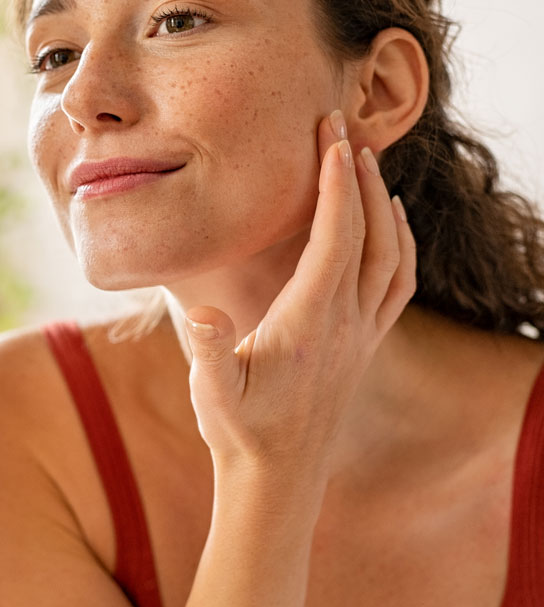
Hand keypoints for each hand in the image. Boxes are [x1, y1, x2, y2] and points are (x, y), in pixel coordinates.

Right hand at [184, 110, 415, 487]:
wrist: (278, 479)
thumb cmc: (240, 432)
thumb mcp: (213, 393)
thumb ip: (212, 351)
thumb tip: (205, 313)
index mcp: (311, 323)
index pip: (335, 238)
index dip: (335, 184)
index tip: (330, 137)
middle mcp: (347, 323)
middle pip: (369, 234)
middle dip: (358, 175)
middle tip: (342, 128)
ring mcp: (362, 334)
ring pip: (393, 255)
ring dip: (383, 204)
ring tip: (366, 163)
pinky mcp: (364, 345)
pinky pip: (398, 283)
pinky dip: (400, 243)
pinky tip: (390, 225)